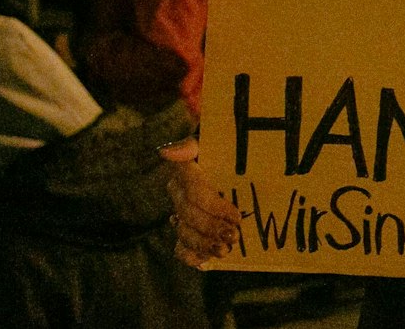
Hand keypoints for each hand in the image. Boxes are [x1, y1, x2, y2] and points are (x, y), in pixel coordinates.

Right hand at [161, 139, 238, 265]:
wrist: (228, 158)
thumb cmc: (224, 148)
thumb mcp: (215, 141)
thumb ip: (193, 143)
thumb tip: (168, 151)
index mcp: (186, 171)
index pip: (194, 191)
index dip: (214, 206)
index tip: (236, 215)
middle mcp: (178, 193)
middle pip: (189, 215)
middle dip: (211, 228)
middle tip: (234, 235)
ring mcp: (181, 213)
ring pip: (184, 233)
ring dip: (204, 244)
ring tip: (225, 250)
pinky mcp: (187, 230)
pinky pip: (180, 248)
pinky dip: (191, 257)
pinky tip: (205, 262)